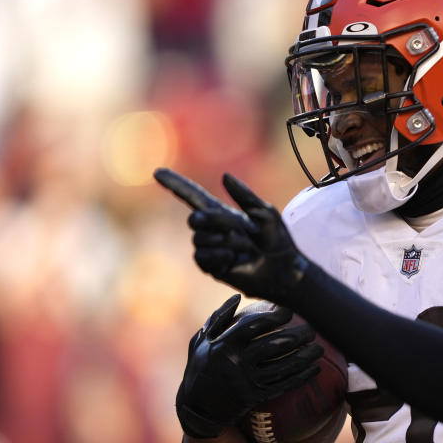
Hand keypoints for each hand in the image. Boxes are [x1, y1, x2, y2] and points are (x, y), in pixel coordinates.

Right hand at [154, 168, 308, 303]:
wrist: (284, 271)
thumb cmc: (278, 241)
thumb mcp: (265, 213)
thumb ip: (244, 195)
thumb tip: (224, 176)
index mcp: (224, 214)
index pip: (194, 197)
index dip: (176, 184)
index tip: (157, 172)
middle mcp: (213, 230)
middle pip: (195, 218)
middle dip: (217, 222)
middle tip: (243, 231)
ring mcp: (211, 248)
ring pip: (199, 238)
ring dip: (225, 241)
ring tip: (245, 249)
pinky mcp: (212, 267)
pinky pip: (201, 256)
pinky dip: (218, 255)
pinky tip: (233, 258)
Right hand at [177, 294, 322, 438]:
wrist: (196, 410)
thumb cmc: (200, 369)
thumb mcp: (201, 342)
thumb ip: (218, 319)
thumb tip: (237, 297)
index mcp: (222, 345)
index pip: (253, 326)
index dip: (274, 317)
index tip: (289, 311)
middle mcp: (235, 363)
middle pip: (274, 345)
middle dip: (298, 335)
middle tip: (312, 329)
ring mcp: (246, 382)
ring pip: (282, 367)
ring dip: (305, 357)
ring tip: (320, 349)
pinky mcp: (254, 397)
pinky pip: (282, 386)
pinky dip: (300, 378)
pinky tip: (314, 370)